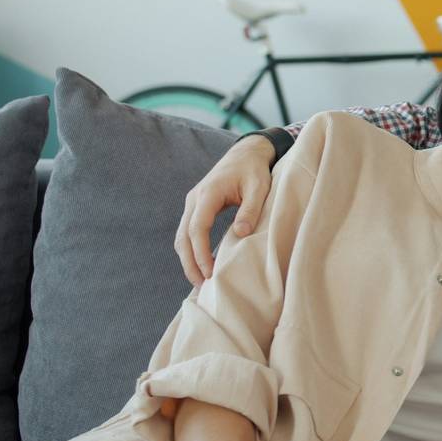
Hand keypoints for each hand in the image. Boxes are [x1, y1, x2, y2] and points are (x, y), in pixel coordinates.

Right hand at [175, 135, 275, 284]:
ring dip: (188, 259)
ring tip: (200, 282)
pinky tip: (201, 265)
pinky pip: (188, 232)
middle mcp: (194, 199)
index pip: (197, 228)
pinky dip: (191, 250)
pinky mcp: (196, 207)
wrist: (246, 153)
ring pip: (182, 236)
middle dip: (190, 263)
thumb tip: (240, 234)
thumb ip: (250, 210)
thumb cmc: (255, 170)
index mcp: (208, 193)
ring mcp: (193, 203)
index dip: (200, 252)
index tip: (209, 272)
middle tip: (201, 287)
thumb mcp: (259, 188)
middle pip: (183, 236)